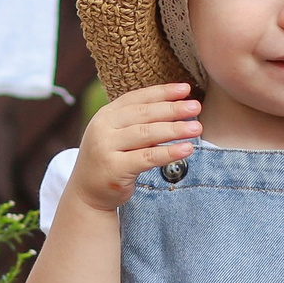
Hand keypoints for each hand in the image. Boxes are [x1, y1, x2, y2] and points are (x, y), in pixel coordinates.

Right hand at [68, 83, 200, 213]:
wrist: (87, 194)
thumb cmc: (110, 161)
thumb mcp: (118, 136)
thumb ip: (138, 123)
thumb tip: (176, 109)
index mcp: (105, 115)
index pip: (137, 98)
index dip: (162, 92)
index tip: (185, 88)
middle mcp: (103, 127)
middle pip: (144, 114)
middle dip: (173, 109)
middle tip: (196, 106)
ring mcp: (106, 147)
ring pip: (147, 134)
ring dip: (175, 129)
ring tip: (197, 127)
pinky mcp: (115, 168)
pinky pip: (148, 157)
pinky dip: (169, 152)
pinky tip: (186, 148)